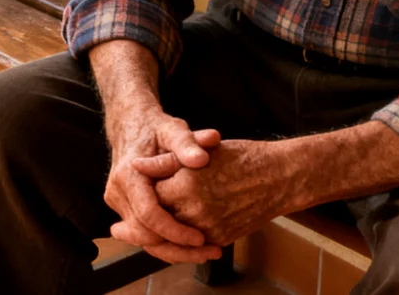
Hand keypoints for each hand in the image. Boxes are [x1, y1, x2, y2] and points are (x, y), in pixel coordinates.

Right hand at [102, 104, 223, 263]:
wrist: (131, 126)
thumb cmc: (156, 129)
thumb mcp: (173, 130)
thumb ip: (188, 143)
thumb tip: (201, 159)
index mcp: (128, 175)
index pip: (148, 214)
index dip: (174, 230)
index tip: (200, 238)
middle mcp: (117, 192)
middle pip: (144, 235)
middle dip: (177, 248)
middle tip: (212, 251)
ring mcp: (117, 203)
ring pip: (142, 240)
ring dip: (173, 251)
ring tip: (205, 253)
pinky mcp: (122, 210)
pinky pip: (142, 234)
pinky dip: (165, 244)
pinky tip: (190, 248)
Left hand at [130, 139, 293, 247]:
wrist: (280, 178)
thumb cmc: (242, 158)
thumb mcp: (201, 151)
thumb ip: (166, 162)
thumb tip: (137, 166)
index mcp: (187, 184)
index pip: (148, 198)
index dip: (136, 200)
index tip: (124, 204)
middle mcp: (196, 210)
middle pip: (155, 226)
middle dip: (137, 229)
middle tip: (119, 231)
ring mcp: (209, 228)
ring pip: (171, 242)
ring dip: (153, 241)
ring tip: (138, 238)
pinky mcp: (221, 239)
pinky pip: (191, 247)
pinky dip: (177, 245)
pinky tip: (168, 240)